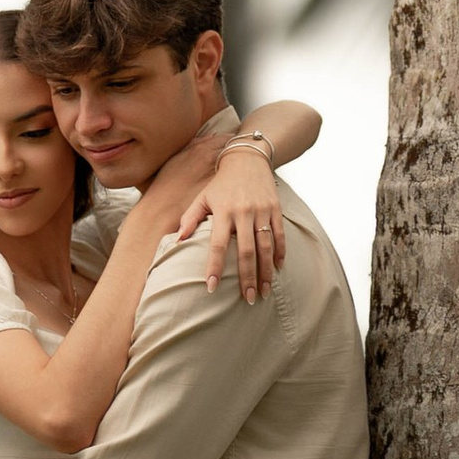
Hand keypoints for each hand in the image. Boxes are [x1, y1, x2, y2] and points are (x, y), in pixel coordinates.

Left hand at [174, 139, 287, 302]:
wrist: (247, 159)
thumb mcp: (202, 197)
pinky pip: (279, 235)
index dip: (214, 266)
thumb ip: (190, 218)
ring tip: (263, 292)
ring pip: (265, 246)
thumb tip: (177, 241)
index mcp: (222, 211)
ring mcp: (261, 210)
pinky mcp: (275, 209)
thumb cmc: (220, 183)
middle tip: (247, 299)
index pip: (217, 244)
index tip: (211, 287)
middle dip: (247, 277)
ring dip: (265, 271)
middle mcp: (243, 212)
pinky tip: (278, 270)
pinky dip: (280, 253)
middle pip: (245, 250)